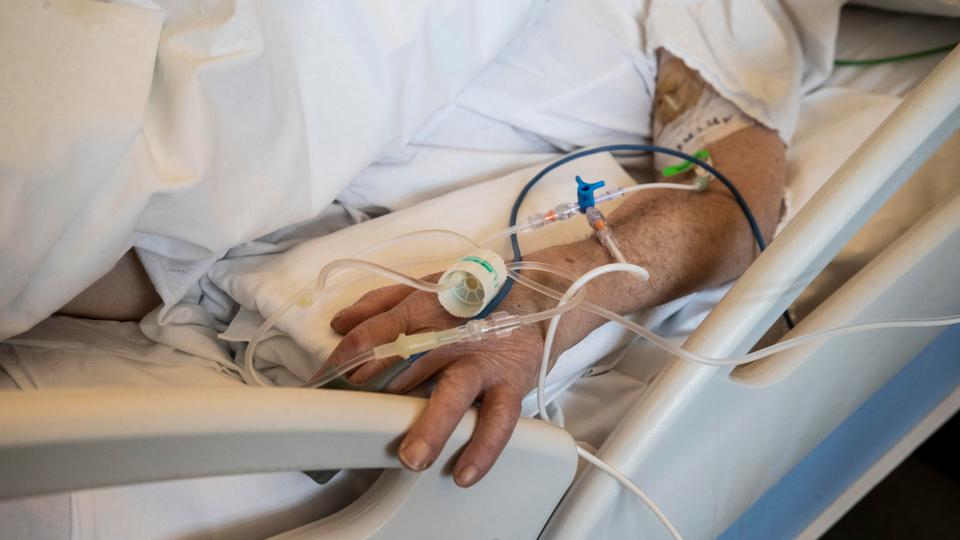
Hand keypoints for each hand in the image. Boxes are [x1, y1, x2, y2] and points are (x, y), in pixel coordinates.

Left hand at [318, 278, 546, 486]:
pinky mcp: (510, 384)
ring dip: (433, 426)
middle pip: (409, 362)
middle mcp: (453, 335)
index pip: (376, 332)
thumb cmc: (476, 300)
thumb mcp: (426, 290)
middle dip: (378, 390)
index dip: (346, 358)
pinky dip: (483, 447)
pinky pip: (498, 420)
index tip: (324, 384)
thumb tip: (340, 324)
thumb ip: (380, 304)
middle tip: (353, 418)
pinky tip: (464, 472)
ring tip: (413, 457)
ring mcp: (483, 362)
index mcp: (425, 309)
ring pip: (455, 394)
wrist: (541, 300)